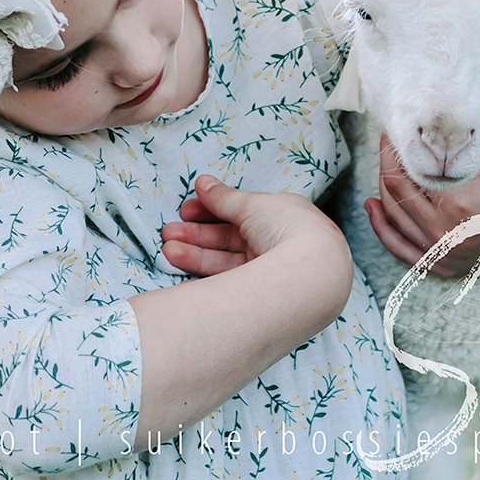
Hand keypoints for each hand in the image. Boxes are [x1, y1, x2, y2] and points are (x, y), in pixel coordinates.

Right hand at [162, 175, 344, 276]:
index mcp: (281, 217)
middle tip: (168, 233)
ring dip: (195, 254)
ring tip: (167, 250)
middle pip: (229, 239)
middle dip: (196, 235)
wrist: (311, 275)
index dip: (211, 210)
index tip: (185, 209)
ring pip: (226, 261)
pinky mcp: (262, 297)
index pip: (240, 213)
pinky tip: (184, 274)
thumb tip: (202, 182)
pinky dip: (206, 277)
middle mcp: (277, 245)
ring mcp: (270, 272)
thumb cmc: (288, 228)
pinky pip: (229, 283)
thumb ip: (224, 197)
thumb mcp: (253, 205)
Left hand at [364, 108, 479, 277]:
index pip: (411, 169)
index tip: (397, 126)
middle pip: (397, 190)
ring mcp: (444, 253)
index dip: (398, 145)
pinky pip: (400, 248)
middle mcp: (448, 231)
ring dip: (383, 187)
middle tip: (388, 139)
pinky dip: (383, 227)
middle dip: (387, 161)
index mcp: (462, 201)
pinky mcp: (442, 267)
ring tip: (385, 160)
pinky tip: (372, 205)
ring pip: (395, 215)